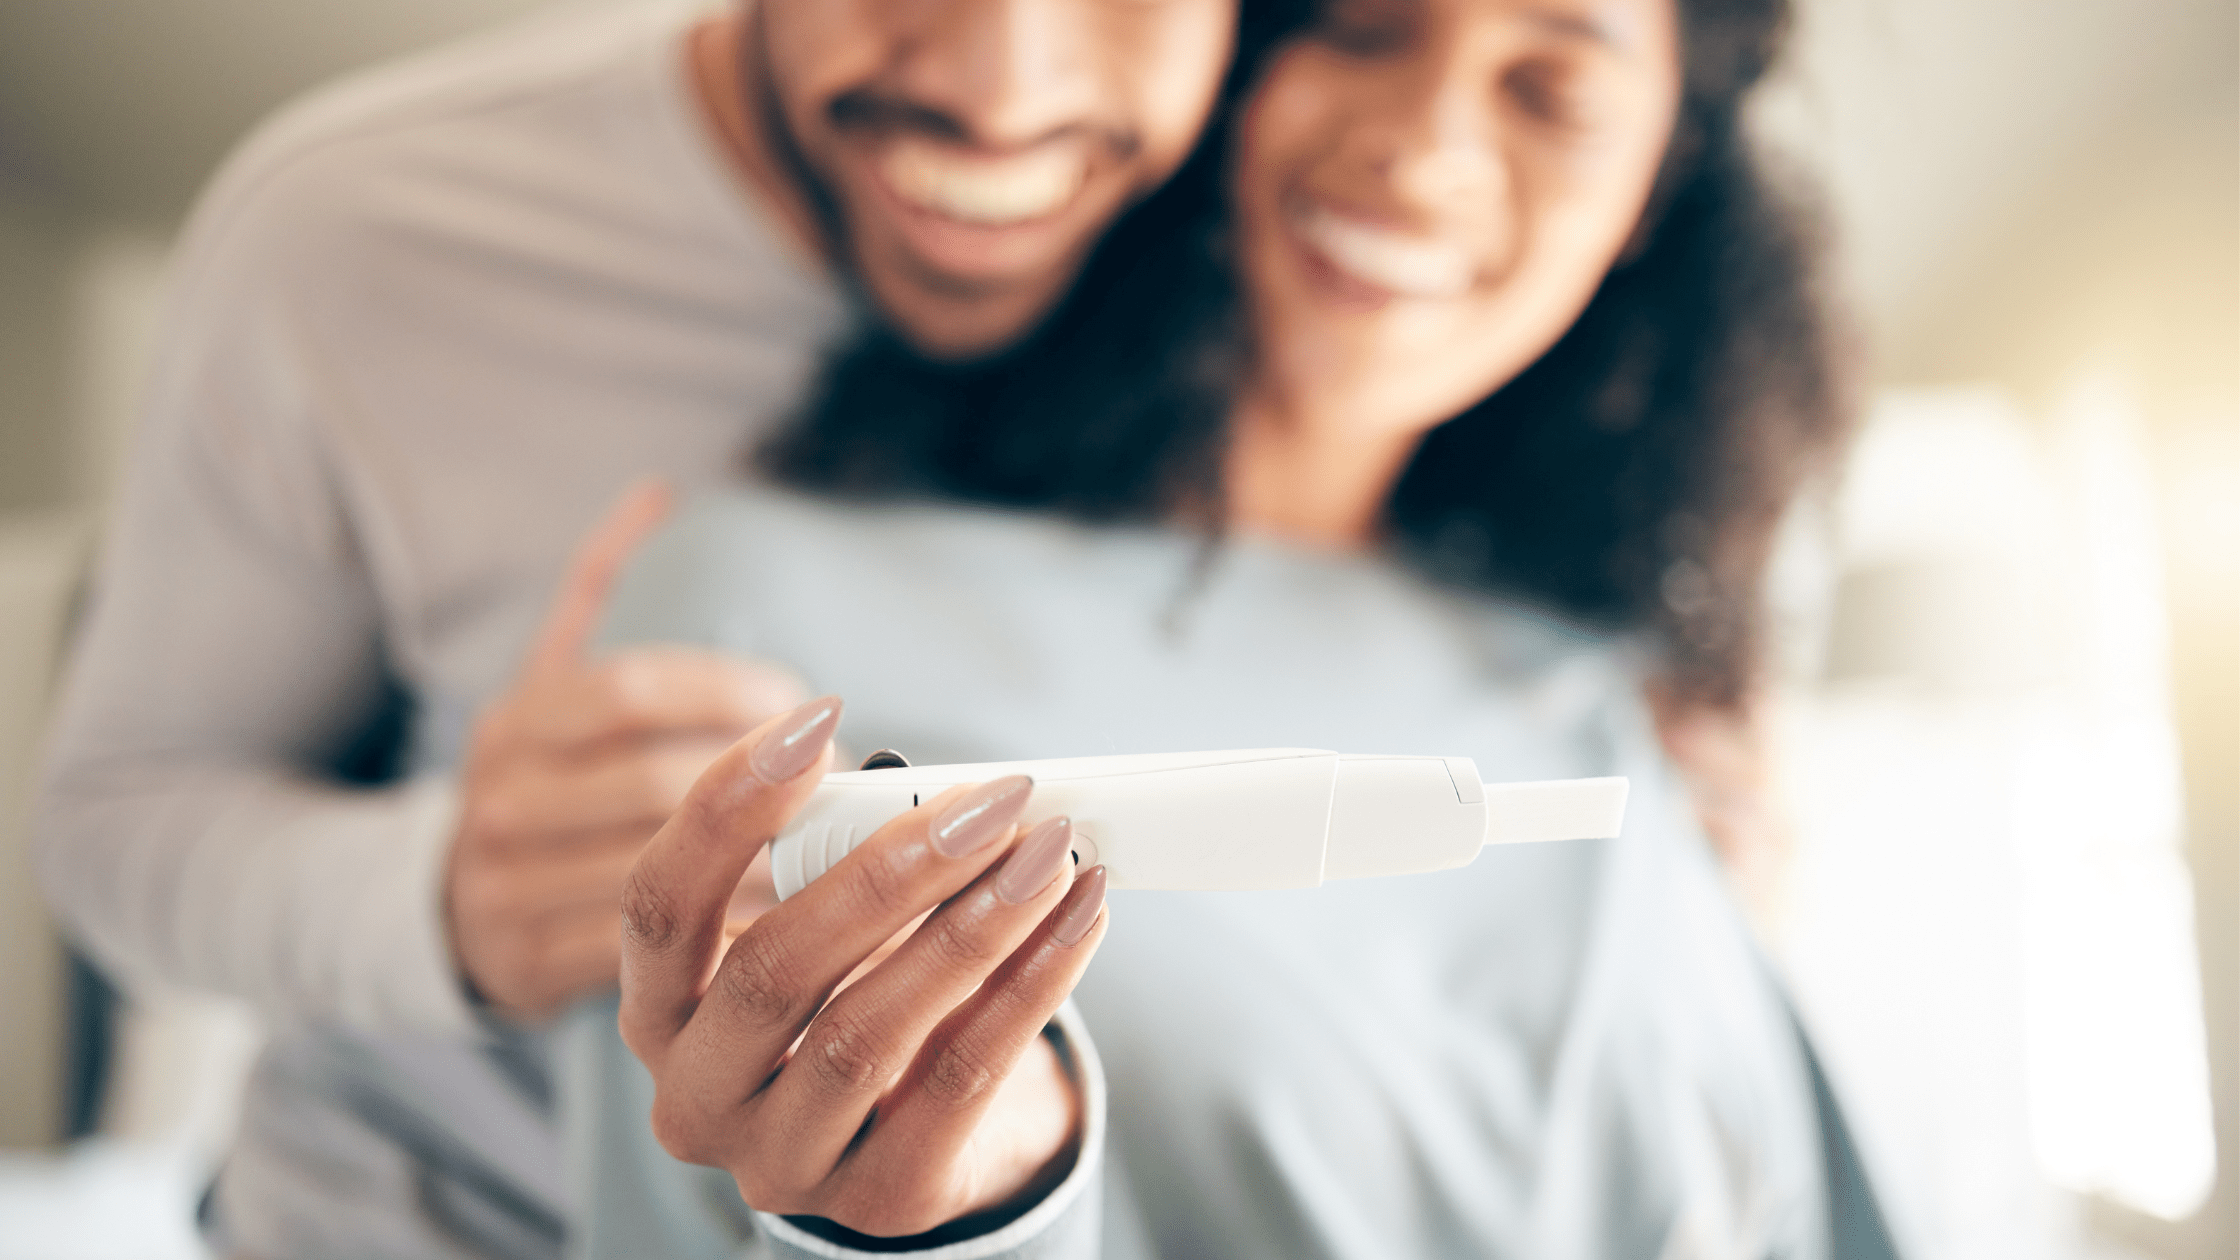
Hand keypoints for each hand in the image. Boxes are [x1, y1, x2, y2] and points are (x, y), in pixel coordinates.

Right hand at [447, 482, 808, 1019]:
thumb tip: (657, 492)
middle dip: (765, 786)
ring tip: (846, 851)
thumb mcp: (550, 685)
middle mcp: (499, 801)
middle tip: (848, 785)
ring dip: (766, 863)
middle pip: (653, 785)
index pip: (631, 689)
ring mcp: (505, 888)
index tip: (807, 704)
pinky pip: (652, 951)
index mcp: (515, 721)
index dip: (729, 692)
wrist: (445, 912)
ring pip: (661, 874)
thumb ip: (600, 591)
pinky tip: (796, 921)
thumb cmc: (542, 782)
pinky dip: (730, 935)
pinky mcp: (528, 965)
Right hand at [620, 697, 1110, 1237]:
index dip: (725, 808)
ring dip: (975, 926)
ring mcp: (783, 1162)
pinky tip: (1078, 919)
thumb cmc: (861, 997)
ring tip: (1051, 852)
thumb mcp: (826, 930)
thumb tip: (931, 787)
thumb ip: (841, 857)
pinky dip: (1030, 986)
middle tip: (989, 801)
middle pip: (775, 969)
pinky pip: (962, 1080)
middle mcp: (697, 1099)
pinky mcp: (883, 1199)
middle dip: (892, 870)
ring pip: (871, 1031)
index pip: (658, 904)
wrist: (930, 1136)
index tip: (814, 718)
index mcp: (658, 1013)